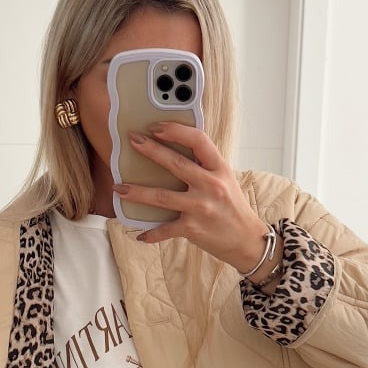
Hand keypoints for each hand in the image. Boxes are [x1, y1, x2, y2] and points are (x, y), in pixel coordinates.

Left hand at [113, 121, 273, 272]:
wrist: (247, 240)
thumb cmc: (233, 208)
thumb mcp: (225, 180)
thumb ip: (205, 167)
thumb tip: (176, 152)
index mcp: (219, 169)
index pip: (198, 140)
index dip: (176, 131)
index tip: (157, 127)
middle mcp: (211, 186)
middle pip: (175, 164)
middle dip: (151, 150)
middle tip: (133, 140)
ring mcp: (201, 207)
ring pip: (162, 196)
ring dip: (137, 192)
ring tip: (120, 188)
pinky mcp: (192, 229)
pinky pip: (165, 229)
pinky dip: (151, 233)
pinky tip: (139, 234)